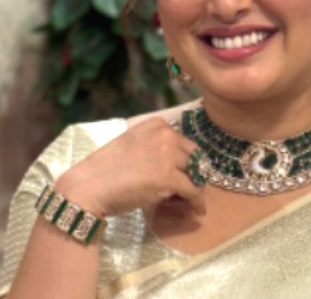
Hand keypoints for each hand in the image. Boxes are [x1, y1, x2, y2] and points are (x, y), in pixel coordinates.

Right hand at [55, 117, 205, 216]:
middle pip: (194, 157)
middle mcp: (166, 135)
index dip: (187, 161)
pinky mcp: (169, 178)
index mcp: (157, 124)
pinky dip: (198, 202)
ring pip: (196, 174)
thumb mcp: (133, 144)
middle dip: (194, 174)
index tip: (186, 173)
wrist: (88, 187)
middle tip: (189, 189)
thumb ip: (155, 147)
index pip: (185, 142)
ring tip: (190, 201)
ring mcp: (168, 155)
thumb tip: (176, 162)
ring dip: (194, 189)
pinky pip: (194, 191)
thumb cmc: (105, 168)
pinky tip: (198, 210)